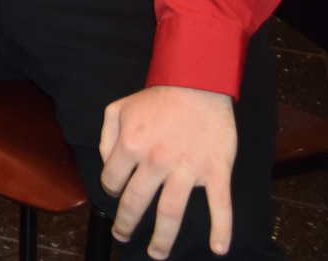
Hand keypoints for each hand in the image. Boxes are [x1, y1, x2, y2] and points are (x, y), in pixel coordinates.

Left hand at [99, 85, 236, 256]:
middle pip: (137, 203)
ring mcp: (188, 168)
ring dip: (163, 238)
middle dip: (127, 225)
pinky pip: (220, 205)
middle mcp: (156, 160)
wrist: (197, 83)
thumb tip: (108, 166)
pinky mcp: (216, 170)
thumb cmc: (156, 98)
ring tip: (158, 253)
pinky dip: (221, 229)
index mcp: (130, 145)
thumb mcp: (117, 109)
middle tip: (124, 237)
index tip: (117, 194)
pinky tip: (218, 249)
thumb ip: (106, 138)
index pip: (113, 181)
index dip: (111, 190)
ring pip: (171, 212)